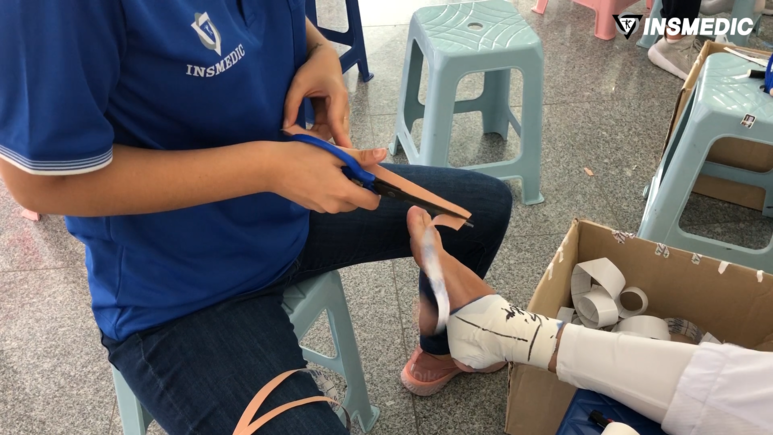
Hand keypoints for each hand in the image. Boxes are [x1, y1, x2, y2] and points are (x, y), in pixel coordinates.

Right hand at [266, 134, 386, 212]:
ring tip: (328, 171)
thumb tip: (383, 154)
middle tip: (343, 168)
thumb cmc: (303, 156)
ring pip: (343, 203)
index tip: (365, 176)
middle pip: (357, 203)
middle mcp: (334, 206)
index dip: (374, 191)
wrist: (271, 168)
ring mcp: (322, 209)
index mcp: (343, 193)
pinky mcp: (311, 208)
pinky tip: (316, 177)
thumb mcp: (334, 153)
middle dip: (356, 188)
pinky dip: (329, 193)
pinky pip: (329, 203)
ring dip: (342, 190)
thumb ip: (360, 157)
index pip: (372, 203)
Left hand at [283, 44, 351, 147]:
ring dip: (318, 138)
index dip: (339, 140)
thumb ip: (291, 105)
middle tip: (298, 143)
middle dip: (321, 141)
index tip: (342, 155)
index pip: (336, 123)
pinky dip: (317, 134)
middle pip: (336, 132)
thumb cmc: (313, 68)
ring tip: (298, 138)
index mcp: (337, 97)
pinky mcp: (334, 114)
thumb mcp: (299, 83)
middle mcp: (342, 107)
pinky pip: (328, 129)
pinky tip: (304, 136)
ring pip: (333, 132)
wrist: (324, 58)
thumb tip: (285, 126)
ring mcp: (340, 112)